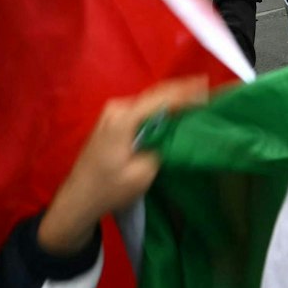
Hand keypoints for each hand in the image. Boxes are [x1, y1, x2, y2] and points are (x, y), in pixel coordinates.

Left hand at [38, 77, 209, 254]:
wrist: (79, 198)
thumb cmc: (109, 189)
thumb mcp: (142, 174)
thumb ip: (161, 147)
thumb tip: (176, 131)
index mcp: (123, 119)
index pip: (162, 99)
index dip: (187, 94)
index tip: (208, 89)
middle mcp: (117, 108)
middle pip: (156, 95)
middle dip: (182, 91)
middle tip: (207, 88)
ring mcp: (113, 112)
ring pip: (150, 101)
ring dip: (171, 99)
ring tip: (197, 96)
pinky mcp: (113, 120)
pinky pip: (142, 109)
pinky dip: (160, 108)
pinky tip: (175, 108)